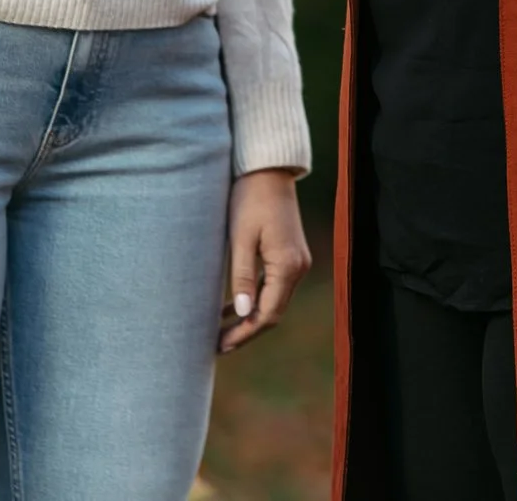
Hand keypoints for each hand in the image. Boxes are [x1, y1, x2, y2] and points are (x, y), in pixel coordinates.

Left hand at [219, 169, 311, 352]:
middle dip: (246, 331)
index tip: (220, 346)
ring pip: (273, 301)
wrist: (268, 171)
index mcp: (288, 266)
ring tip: (221, 332)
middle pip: (273, 313)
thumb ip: (242, 276)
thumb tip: (243, 312)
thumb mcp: (241, 238)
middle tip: (217, 345)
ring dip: (249, 318)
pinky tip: (233, 308)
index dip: (244, 334)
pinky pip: (273, 286)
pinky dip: (254, 299)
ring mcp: (297, 262)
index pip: (268, 314)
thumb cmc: (250, 199)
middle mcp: (298, 267)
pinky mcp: (289, 255)